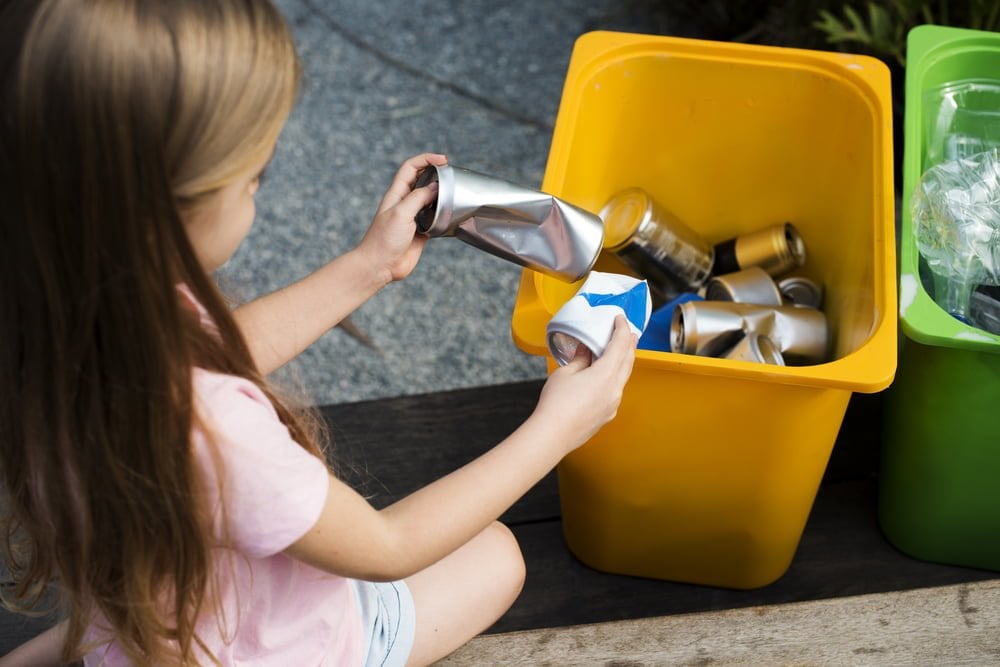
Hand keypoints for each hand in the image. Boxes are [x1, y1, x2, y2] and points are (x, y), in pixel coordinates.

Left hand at [358, 152, 447, 284]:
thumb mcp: (401, 213)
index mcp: (396, 194)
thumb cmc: (384, 240)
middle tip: (451, 174)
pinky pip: (434, 218)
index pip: (411, 168)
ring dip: (441, 194)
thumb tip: (436, 187)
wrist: (380, 266)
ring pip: (429, 199)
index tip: (443, 160)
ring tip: (453, 192)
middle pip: (421, 179)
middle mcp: (404, 203)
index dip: (426, 159)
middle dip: (435, 172)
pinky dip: (443, 214)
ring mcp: (413, 217)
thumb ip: (419, 198)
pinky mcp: (420, 231)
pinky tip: (450, 215)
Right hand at [532, 315, 637, 454]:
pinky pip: (615, 391)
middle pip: (628, 361)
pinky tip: (606, 378)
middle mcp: (615, 389)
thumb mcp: (566, 373)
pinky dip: (615, 379)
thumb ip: (581, 359)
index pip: (620, 345)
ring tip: (620, 353)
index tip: (621, 320)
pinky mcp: (607, 415)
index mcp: (606, 374)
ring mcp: (613, 404)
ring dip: (623, 362)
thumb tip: (587, 351)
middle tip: (630, 333)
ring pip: (623, 377)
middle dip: (629, 345)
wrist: (553, 434)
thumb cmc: (556, 403)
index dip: (622, 329)